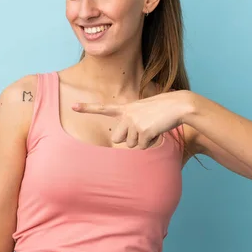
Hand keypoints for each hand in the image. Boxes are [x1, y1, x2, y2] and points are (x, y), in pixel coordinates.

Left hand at [72, 91, 191, 148]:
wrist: (178, 105)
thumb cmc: (163, 109)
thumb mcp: (143, 111)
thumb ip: (132, 121)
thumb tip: (130, 140)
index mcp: (126, 108)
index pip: (103, 108)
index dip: (87, 108)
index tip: (73, 106)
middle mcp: (127, 115)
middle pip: (117, 139)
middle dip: (128, 139)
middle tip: (142, 129)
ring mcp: (134, 123)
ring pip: (131, 145)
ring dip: (142, 141)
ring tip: (153, 127)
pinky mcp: (143, 131)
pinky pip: (143, 146)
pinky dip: (151, 142)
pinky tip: (158, 130)